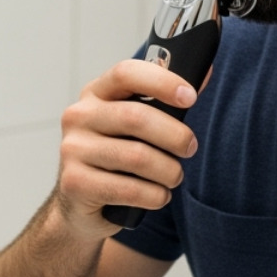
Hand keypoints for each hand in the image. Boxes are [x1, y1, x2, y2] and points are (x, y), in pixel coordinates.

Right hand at [53, 60, 200, 238]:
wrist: (79, 204)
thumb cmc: (116, 159)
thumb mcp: (134, 126)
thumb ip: (163, 101)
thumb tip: (204, 74)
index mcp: (95, 94)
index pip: (126, 73)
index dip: (162, 82)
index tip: (190, 97)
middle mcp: (78, 116)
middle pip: (136, 117)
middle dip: (175, 135)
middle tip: (190, 148)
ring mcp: (72, 150)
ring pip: (138, 157)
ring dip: (169, 171)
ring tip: (173, 177)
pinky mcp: (75, 183)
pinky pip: (131, 189)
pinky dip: (156, 196)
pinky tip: (158, 195)